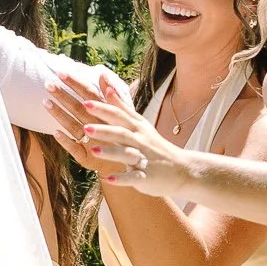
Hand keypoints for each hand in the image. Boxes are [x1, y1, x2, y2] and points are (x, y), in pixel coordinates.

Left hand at [52, 73, 182, 191]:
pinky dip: (122, 178)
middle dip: (104, 129)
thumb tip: (107, 86)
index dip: (102, 108)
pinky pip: (133, 178)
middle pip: (121, 132)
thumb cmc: (154, 145)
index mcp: (136, 127)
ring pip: (127, 154)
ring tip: (94, 150)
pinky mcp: (146, 177)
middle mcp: (140, 141)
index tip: (85, 101)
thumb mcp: (139, 124)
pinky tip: (108, 179)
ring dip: (111, 152)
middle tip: (86, 126)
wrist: (181, 169)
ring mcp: (144, 159)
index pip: (117, 114)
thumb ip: (121, 107)